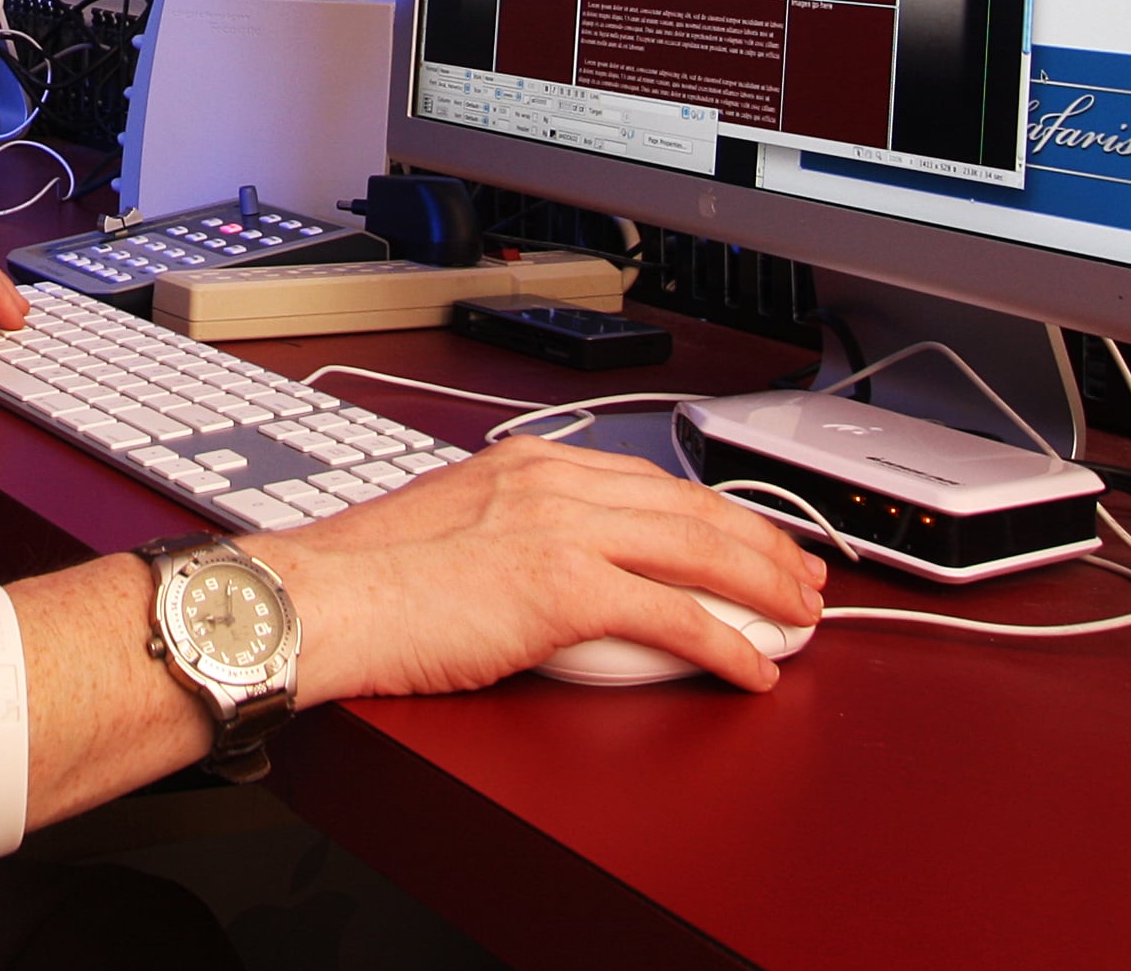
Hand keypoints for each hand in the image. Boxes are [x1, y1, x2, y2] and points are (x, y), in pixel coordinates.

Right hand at [250, 437, 827, 698]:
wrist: (327, 596)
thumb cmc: (367, 576)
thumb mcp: (451, 525)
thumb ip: (507, 529)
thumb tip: (538, 566)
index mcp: (527, 462)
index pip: (649, 480)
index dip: (712, 510)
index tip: (746, 533)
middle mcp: (553, 482)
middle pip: (690, 508)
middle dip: (760, 544)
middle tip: (803, 575)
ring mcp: (563, 531)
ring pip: (699, 551)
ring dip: (763, 587)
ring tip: (800, 618)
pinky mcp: (564, 590)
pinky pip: (675, 617)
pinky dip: (726, 645)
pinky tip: (752, 668)